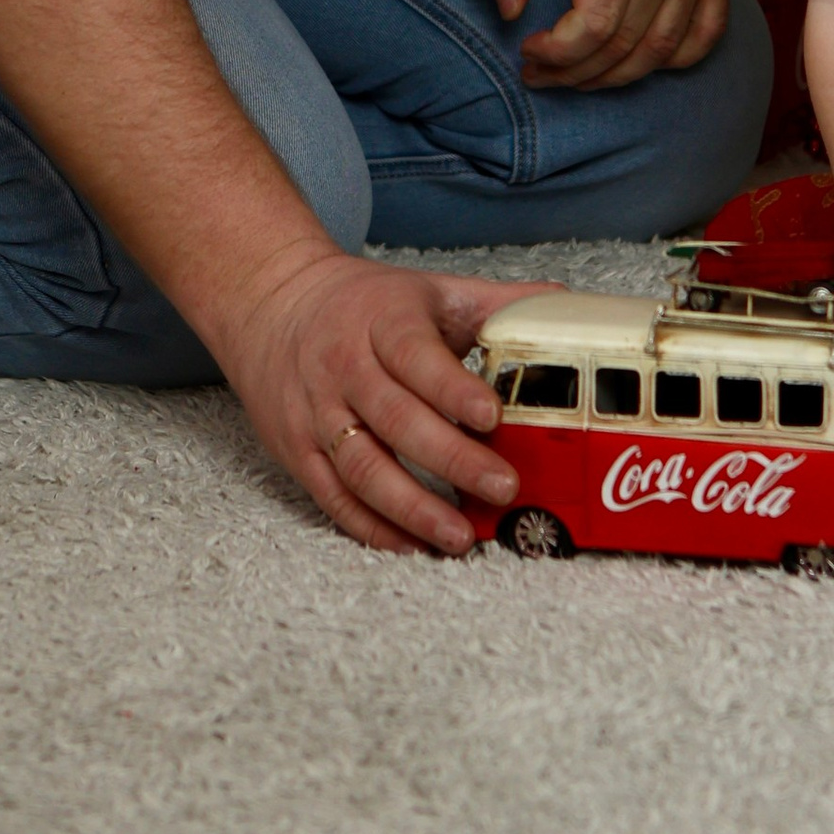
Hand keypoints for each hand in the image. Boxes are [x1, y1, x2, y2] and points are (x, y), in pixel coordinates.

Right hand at [217, 247, 552, 555]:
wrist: (271, 304)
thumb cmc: (363, 303)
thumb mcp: (427, 290)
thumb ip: (495, 303)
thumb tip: (562, 304)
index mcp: (381, 320)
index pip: (416, 356)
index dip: (452, 389)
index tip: (491, 416)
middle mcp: (343, 366)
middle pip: (395, 419)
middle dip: (451, 459)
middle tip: (502, 487)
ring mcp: (316, 412)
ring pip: (361, 467)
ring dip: (412, 507)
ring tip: (460, 535)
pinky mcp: (297, 449)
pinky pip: (333, 496)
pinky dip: (372, 526)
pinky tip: (413, 543)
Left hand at [474, 0, 729, 89]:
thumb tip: (511, 10)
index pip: (594, 26)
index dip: (555, 53)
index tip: (525, 49)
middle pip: (626, 45)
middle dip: (575, 72)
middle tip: (538, 72)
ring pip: (665, 50)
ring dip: (617, 75)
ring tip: (576, 73)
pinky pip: (707, 32)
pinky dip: (673, 57)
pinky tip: (633, 57)